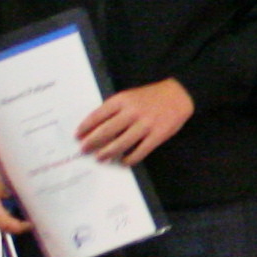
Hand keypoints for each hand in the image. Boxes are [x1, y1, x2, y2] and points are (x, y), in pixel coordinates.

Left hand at [74, 77, 198, 164]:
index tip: (78, 136)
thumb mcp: (129, 96)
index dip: (86, 127)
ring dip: (107, 152)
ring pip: (121, 143)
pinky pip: (140, 151)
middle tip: (84, 150)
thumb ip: (114, 109)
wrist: (178, 95)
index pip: (98, 115)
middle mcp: (132, 112)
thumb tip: (95, 127)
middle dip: (92, 142)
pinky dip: (129, 159)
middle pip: (106, 131)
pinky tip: (123, 161)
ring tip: (99, 158)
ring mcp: (145, 125)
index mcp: (122, 100)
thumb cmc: (150, 97)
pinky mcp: (157, 135)